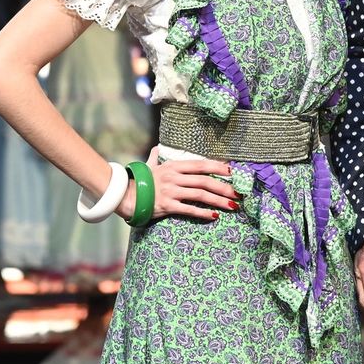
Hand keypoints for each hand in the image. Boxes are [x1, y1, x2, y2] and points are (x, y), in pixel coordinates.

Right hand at [115, 147, 237, 223]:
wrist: (124, 196)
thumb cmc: (139, 181)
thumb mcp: (149, 167)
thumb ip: (156, 157)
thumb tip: (156, 147)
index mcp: (173, 166)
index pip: (201, 165)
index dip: (218, 167)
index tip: (233, 172)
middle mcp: (174, 177)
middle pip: (205, 181)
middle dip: (224, 188)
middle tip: (238, 194)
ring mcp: (171, 191)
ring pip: (201, 195)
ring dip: (218, 201)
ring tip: (232, 205)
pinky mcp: (167, 206)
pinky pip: (189, 209)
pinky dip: (203, 213)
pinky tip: (214, 216)